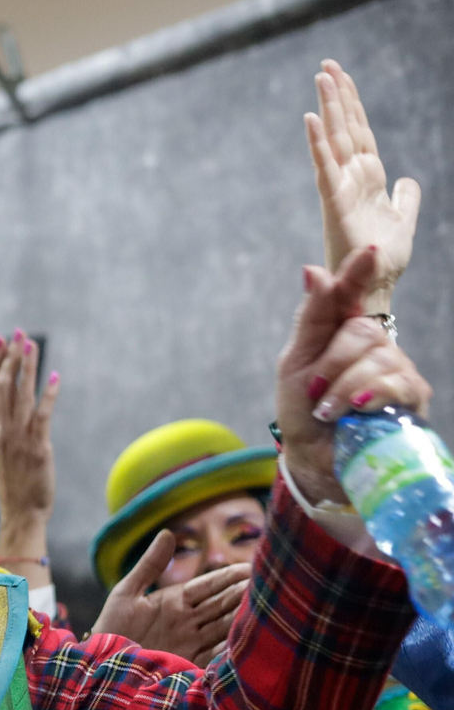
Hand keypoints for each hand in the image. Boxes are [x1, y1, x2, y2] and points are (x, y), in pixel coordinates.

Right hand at [0, 330, 60, 560]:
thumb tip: (1, 426)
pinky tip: (54, 376)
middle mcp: (4, 431)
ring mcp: (19, 438)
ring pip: (19, 395)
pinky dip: (48, 394)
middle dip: (9, 357)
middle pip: (3, 386)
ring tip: (30, 344)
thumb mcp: (1, 460)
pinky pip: (42, 415)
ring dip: (25, 368)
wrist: (21, 514)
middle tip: (16, 332)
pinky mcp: (37, 447)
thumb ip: (3, 439)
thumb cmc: (15, 490)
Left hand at [90, 532, 249, 666]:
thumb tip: (168, 532)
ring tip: (265, 609)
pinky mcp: (190, 664)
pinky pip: (216, 655)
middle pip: (222, 605)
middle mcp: (189, 621)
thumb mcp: (128, 592)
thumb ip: (149, 565)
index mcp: (177, 601)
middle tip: (266, 584)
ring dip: (242, 619)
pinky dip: (231, 649)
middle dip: (243, 595)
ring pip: (224, 627)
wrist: (103, 663)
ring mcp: (191, 642)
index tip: (250, 567)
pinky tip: (246, 642)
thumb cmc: (113, 627)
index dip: (229, 577)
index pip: (209, 585)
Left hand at [276, 247, 432, 504]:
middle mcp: (375, 344)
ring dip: (344, 387)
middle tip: (315, 390)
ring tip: (328, 410)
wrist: (313, 456)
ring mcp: (397, 368)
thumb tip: (313, 270)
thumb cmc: (303, 408)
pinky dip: (366, 396)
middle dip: (332, 362)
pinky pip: (393, 384)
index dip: (359, 273)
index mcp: (343, 329)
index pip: (353, 293)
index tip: (368, 253)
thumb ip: (312, 318)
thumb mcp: (296, 361)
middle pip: (362, 330)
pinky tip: (354, 410)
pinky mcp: (412, 396)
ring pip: (377, 359)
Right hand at [306, 60, 419, 313]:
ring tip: (321, 77)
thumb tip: (408, 180)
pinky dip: (317, 143)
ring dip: (328, 108)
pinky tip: (310, 119)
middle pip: (346, 127)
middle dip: (338, 96)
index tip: (342, 77)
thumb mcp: (404, 219)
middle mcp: (352, 177)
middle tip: (327, 65)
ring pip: (335, 139)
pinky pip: (324, 166)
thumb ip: (406, 197)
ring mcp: (340, 187)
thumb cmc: (384, 259)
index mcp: (368, 178)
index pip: (361, 132)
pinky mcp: (334, 201)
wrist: (375, 284)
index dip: (354, 105)